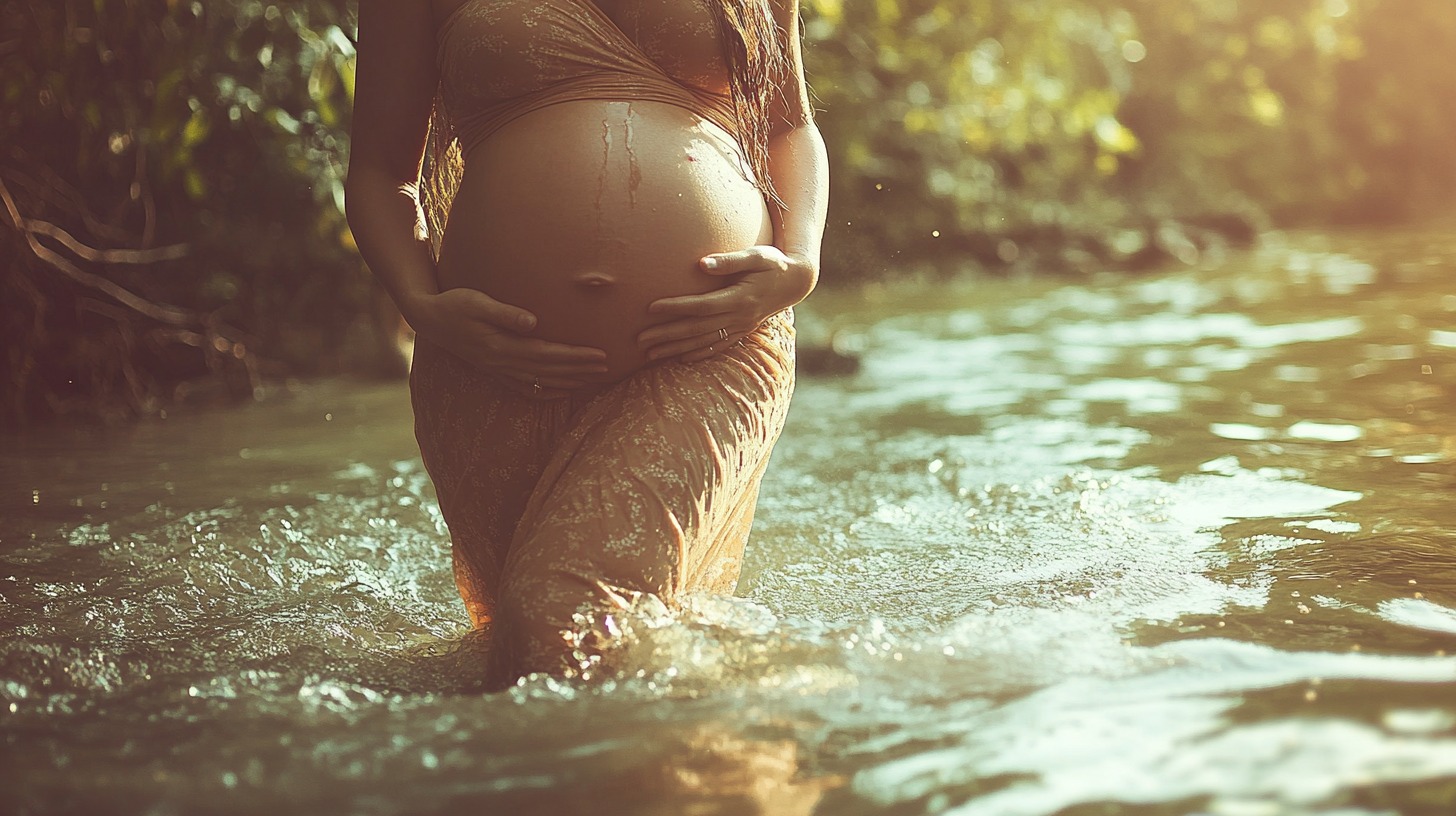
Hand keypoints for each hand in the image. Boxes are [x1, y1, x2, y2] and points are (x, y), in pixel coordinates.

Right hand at [406, 288, 607, 393]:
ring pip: (541, 381)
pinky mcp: (495, 370)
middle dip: (580, 370)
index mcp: (502, 346)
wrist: (429, 319)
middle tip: (608, 368)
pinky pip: (525, 388)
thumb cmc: (455, 304)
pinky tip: (563, 392)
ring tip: (594, 379)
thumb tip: (533, 322)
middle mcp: (503, 362)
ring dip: (570, 381)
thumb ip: (505, 314)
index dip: (575, 356)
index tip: (600, 354)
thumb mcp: (477, 302)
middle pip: (550, 370)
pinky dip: (546, 392)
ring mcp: (499, 369)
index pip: (548, 354)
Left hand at [638, 246, 816, 363]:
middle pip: (696, 329)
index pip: (700, 306)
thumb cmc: (774, 263)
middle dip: (667, 335)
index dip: (675, 308)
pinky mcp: (743, 332)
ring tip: (650, 354)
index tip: (650, 307)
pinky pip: (718, 347)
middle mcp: (739, 317)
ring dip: (676, 348)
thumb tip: (702, 264)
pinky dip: (699, 353)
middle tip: (639, 339)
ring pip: (703, 341)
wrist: (796, 282)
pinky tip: (681, 359)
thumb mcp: (757, 256)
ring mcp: (741, 327)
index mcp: (739, 298)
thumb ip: (730, 260)